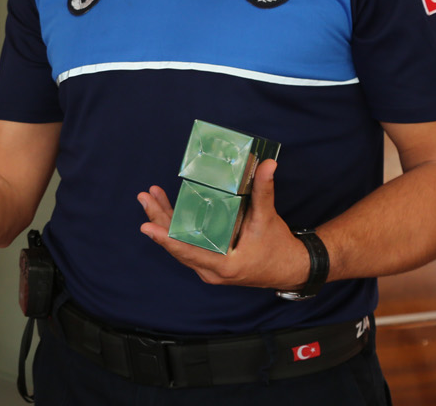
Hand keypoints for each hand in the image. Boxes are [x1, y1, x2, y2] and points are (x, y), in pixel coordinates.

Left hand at [137, 160, 310, 289]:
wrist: (290, 268)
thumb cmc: (278, 245)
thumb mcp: (267, 218)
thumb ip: (264, 191)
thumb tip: (268, 164)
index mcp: (225, 265)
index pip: (189, 252)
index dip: (166, 240)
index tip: (146, 227)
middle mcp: (212, 271)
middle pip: (178, 246)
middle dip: (159, 221)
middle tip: (145, 198)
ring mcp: (208, 269)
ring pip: (180, 246)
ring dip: (164, 221)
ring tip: (150, 197)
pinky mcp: (209, 263)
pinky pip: (186, 246)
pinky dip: (175, 228)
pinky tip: (166, 209)